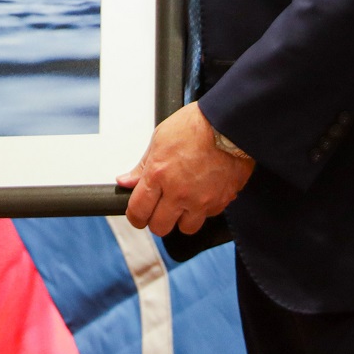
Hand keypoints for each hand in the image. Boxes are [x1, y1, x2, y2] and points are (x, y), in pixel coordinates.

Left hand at [116, 102, 254, 236]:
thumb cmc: (195, 126)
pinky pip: (208, 216)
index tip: (137, 215)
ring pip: (186, 228)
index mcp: (158, 175)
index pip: (138, 211)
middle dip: (156, 221)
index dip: (135, 217)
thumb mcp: (159, 139)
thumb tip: (126, 181)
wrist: (228, 125)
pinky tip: (201, 193)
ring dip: (181, 218)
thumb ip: (142, 166)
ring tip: (182, 202)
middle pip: (160, 227)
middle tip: (158, 209)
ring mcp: (201, 200)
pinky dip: (203, 209)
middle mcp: (178, 192)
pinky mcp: (221, 202)